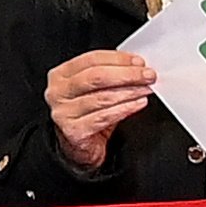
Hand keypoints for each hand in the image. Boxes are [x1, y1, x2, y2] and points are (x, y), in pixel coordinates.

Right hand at [42, 48, 160, 172]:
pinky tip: (138, 104)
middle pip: (97, 77)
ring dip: (130, 92)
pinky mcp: (74, 131)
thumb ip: (109, 75)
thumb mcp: (93, 90)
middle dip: (127, 74)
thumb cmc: (87, 114)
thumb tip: (137, 66)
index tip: (139, 62)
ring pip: (103, 97)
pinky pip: (105, 117)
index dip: (118, 59)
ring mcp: (64, 112)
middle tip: (147, 75)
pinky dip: (126, 109)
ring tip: (146, 89)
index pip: (91, 59)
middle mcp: (58, 92)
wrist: (79, 148)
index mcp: (61, 75)